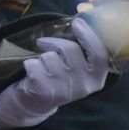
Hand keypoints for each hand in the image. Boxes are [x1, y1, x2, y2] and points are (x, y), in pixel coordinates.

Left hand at [0, 16, 114, 128]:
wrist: (33, 106)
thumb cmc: (56, 80)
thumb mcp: (76, 72)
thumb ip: (82, 55)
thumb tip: (81, 23)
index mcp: (95, 80)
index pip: (99, 55)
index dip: (89, 36)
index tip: (77, 22)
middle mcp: (82, 86)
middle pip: (71, 49)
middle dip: (54, 42)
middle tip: (44, 43)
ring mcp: (62, 89)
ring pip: (49, 56)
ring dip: (41, 57)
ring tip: (40, 66)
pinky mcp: (42, 90)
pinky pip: (33, 63)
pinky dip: (29, 64)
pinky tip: (32, 74)